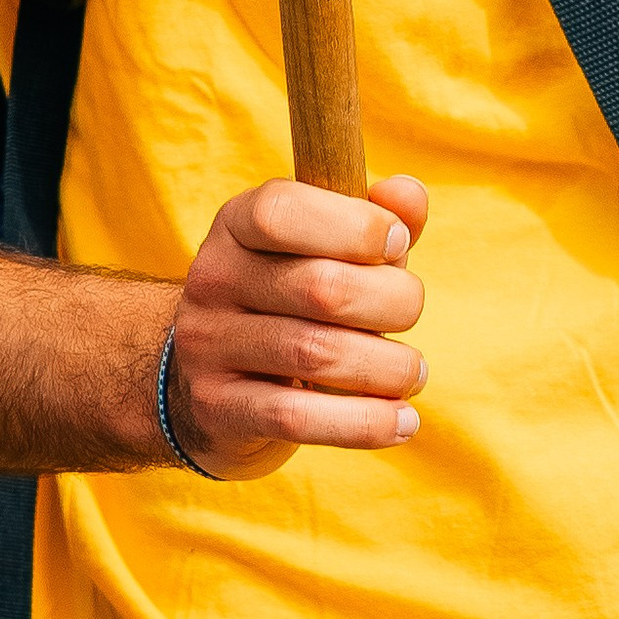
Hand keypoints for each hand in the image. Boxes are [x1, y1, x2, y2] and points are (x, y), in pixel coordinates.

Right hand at [163, 173, 429, 479]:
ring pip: (317, 356)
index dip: (357, 225)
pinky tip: (403, 422)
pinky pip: (299, 419)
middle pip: (322, 288)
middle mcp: (213, 279)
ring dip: (389, 368)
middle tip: (409, 315)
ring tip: (410, 372)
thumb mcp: (329, 248)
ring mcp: (208, 346)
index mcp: (236, 224)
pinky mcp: (218, 408)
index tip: (399, 243)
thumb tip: (409, 196)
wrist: (210, 379)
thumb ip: (377, 219)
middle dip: (394, 303)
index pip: (282, 211)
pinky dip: (366, 423)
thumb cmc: (293, 299)